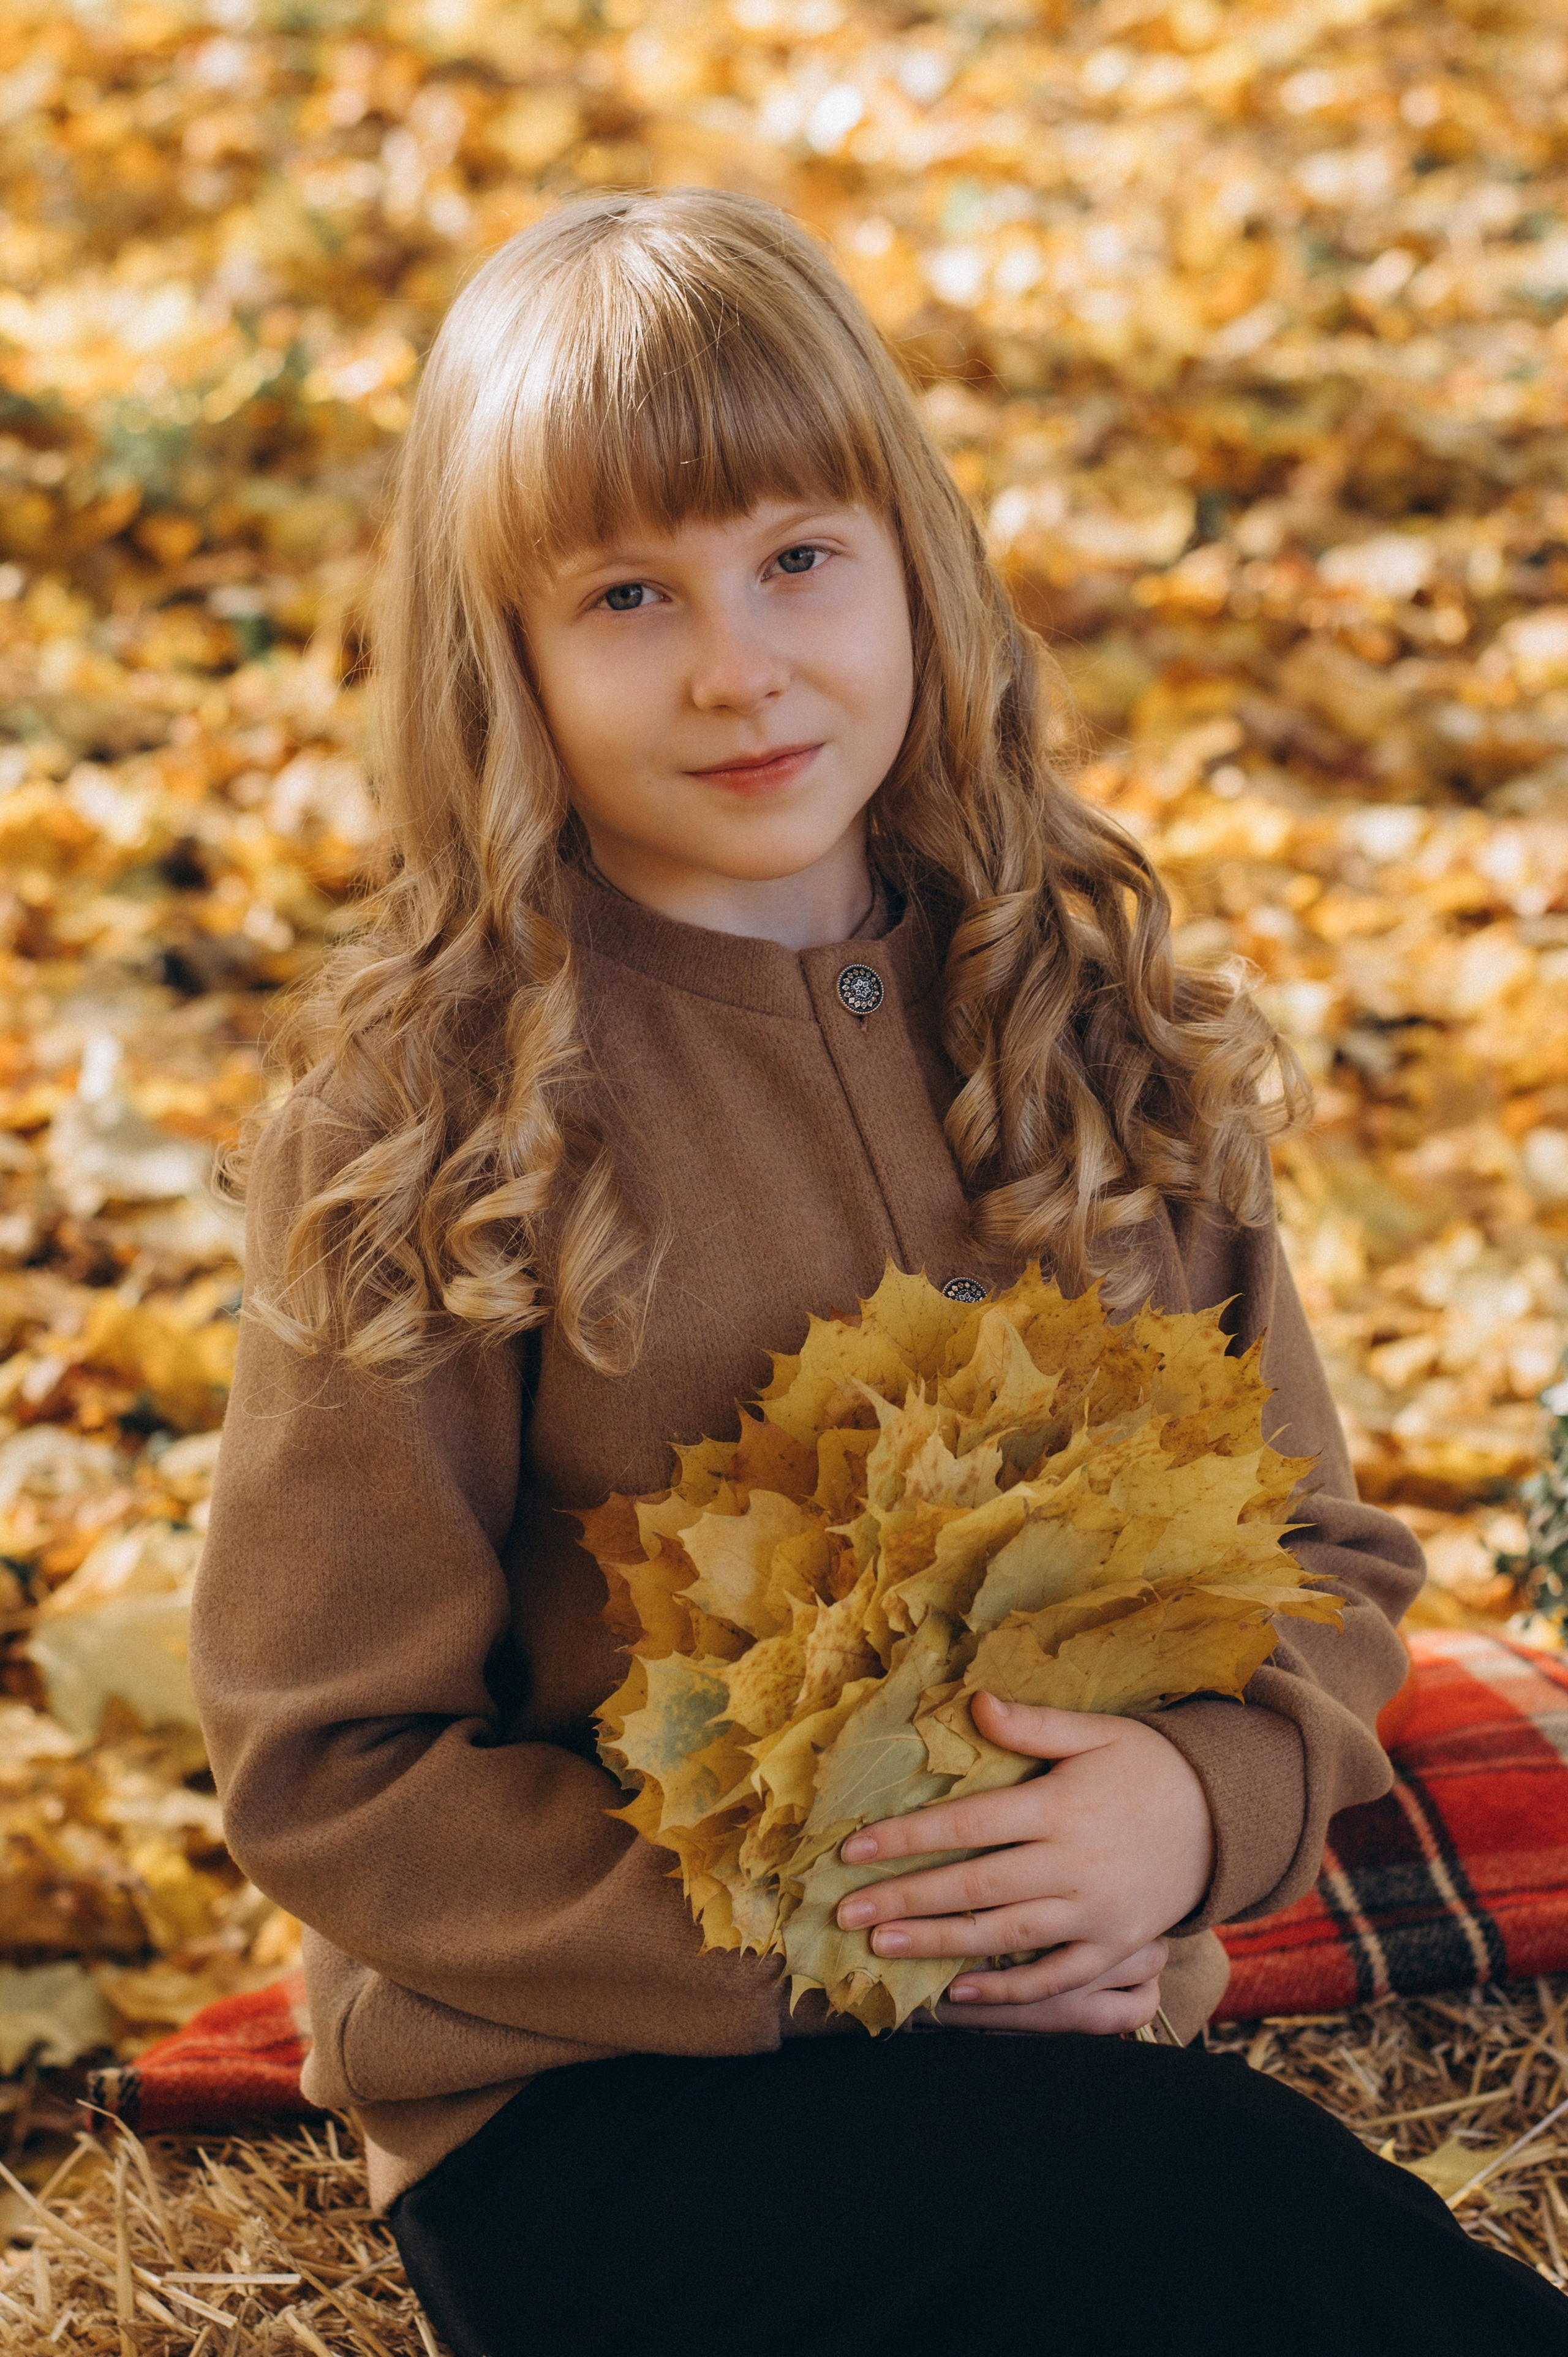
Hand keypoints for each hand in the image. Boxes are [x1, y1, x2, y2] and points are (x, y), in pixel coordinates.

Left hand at [834, 1694, 1215, 2032]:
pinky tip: (957, 1993)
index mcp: (1059, 1806)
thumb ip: (1033, 1724)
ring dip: (938, 1944)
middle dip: (905, 1899)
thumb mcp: (1098, 1731)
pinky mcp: (1114, 1946)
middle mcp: (1072, 1864)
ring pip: (1003, 1936)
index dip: (906, 1838)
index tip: (853, 1851)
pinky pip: (1054, 1977)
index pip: (967, 1825)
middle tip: (845, 1913)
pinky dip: (1006, 1991)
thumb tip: (974, 1701)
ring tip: (881, 1947)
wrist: (1227, 1818)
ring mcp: (1095, 1912)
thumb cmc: (1149, 1766)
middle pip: (974, 1886)